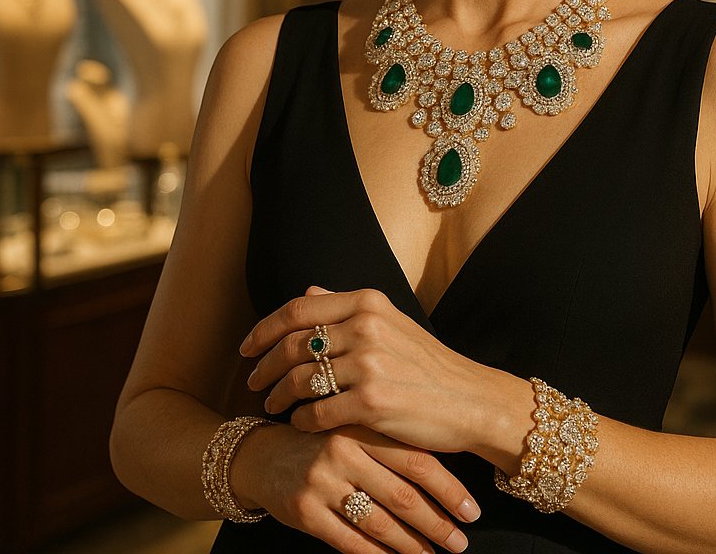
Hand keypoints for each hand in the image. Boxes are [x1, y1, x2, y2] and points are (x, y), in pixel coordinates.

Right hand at [234, 422, 478, 553]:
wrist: (265, 454)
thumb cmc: (325, 440)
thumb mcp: (357, 428)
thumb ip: (392, 443)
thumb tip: (448, 476)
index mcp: (364, 426)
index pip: (416, 460)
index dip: (448, 488)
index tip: (472, 511)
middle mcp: (344, 451)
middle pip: (402, 495)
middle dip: (436, 523)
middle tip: (461, 542)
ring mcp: (323, 482)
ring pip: (379, 523)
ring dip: (412, 545)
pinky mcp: (305, 512)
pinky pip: (350, 541)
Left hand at [240, 286, 498, 454]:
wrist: (468, 399)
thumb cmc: (427, 364)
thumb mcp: (391, 322)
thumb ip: (347, 306)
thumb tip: (308, 291)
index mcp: (369, 302)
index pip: (298, 310)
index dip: (264, 329)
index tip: (247, 348)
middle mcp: (366, 327)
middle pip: (292, 345)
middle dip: (263, 366)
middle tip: (254, 383)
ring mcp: (370, 365)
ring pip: (299, 380)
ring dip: (278, 396)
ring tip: (272, 406)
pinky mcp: (372, 403)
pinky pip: (316, 413)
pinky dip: (300, 421)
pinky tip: (299, 424)